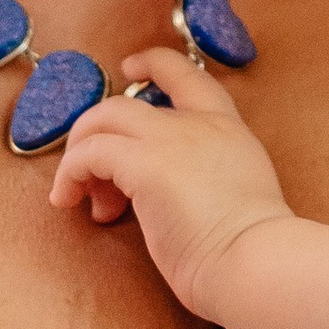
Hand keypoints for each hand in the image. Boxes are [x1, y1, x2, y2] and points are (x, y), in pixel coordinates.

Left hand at [51, 57, 293, 315]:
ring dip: (78, 155)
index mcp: (228, 130)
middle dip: (94, 132)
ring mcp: (171, 139)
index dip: (154, 64)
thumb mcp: (235, 196)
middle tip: (90, 177)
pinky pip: (89, 153)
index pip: (188, 76)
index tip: (130, 69)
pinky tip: (70, 201)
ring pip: (102, 118)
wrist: (257, 264)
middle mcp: (199, 124)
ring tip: (80, 198)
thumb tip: (163, 195)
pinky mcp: (146, 163)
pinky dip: (71, 173)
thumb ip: (204, 179)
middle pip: (125, 103)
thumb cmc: (251, 252)